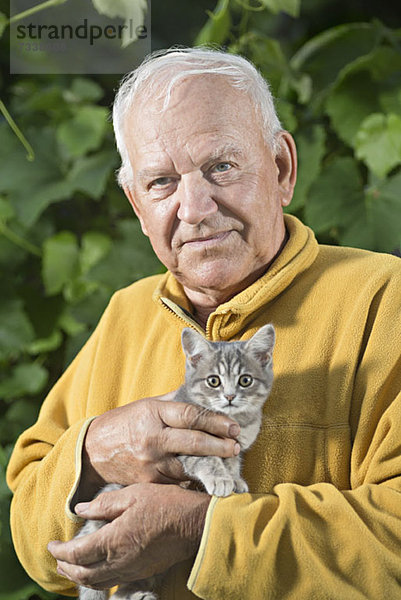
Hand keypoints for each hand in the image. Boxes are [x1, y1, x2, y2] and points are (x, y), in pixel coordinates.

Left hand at [48, 483, 210, 588]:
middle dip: (66, 566)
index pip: (77, 552)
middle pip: (83, 573)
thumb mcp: (133, 494)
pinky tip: (98, 570)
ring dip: (79, 576)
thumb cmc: (166, 503)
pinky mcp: (143, 572)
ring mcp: (132, 569)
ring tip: (71, 567)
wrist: (196, 523)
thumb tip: (81, 510)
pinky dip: (98, 580)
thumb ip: (104, 504)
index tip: (52, 544)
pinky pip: (113, 582)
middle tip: (57, 556)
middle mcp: (120, 560)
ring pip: (97, 582)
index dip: (61, 550)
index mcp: (114, 539)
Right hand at [78, 393, 239, 500]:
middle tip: (237, 446)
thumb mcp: (147, 405)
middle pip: (194, 443)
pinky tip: (209, 479)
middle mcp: (153, 439)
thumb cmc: (124, 423)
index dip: (216, 421)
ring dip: (212, 465)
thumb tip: (204, 395)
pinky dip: (194, 480)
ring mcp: (151, 464)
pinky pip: (178, 483)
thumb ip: (174, 403)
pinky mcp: (149, 484)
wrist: (91, 452)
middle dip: (221, 446)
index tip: (234, 426)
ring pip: (189, 467)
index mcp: (154, 414)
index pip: (191, 416)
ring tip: (229, 462)